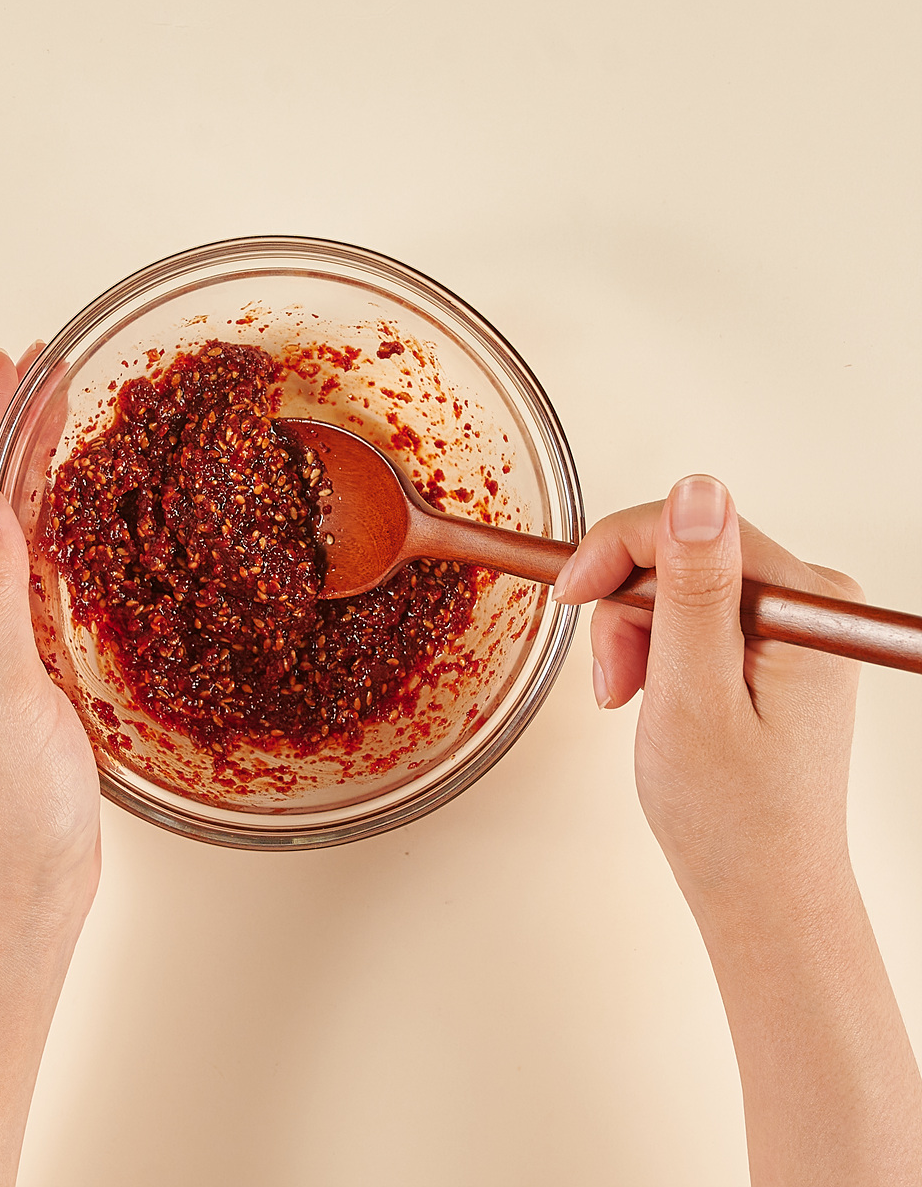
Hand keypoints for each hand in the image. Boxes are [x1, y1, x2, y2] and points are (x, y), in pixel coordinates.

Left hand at [0, 347, 100, 1186]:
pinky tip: (66, 508)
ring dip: (21, 472)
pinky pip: (20, 576)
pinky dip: (42, 527)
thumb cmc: (0, 822)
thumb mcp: (0, 701)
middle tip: (39, 370)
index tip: (7, 366)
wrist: (14, 905)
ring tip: (56, 414)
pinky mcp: (9, 672)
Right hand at [553, 475, 921, 1184]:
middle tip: (613, 680)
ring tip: (630, 698)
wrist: (760, 889)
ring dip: (633, 635)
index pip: (691, 526)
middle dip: (624, 610)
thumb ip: (694, 589)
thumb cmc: (733, 817)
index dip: (614, 552)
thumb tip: (696, 491)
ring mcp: (791, 625)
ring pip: (676, 584)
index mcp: (807, 607)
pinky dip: (652, 651)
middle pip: (681, 553)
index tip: (569, 595)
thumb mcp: (693, 695)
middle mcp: (811, 604)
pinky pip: (691, 615)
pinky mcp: (769, 646)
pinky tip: (651, 695)